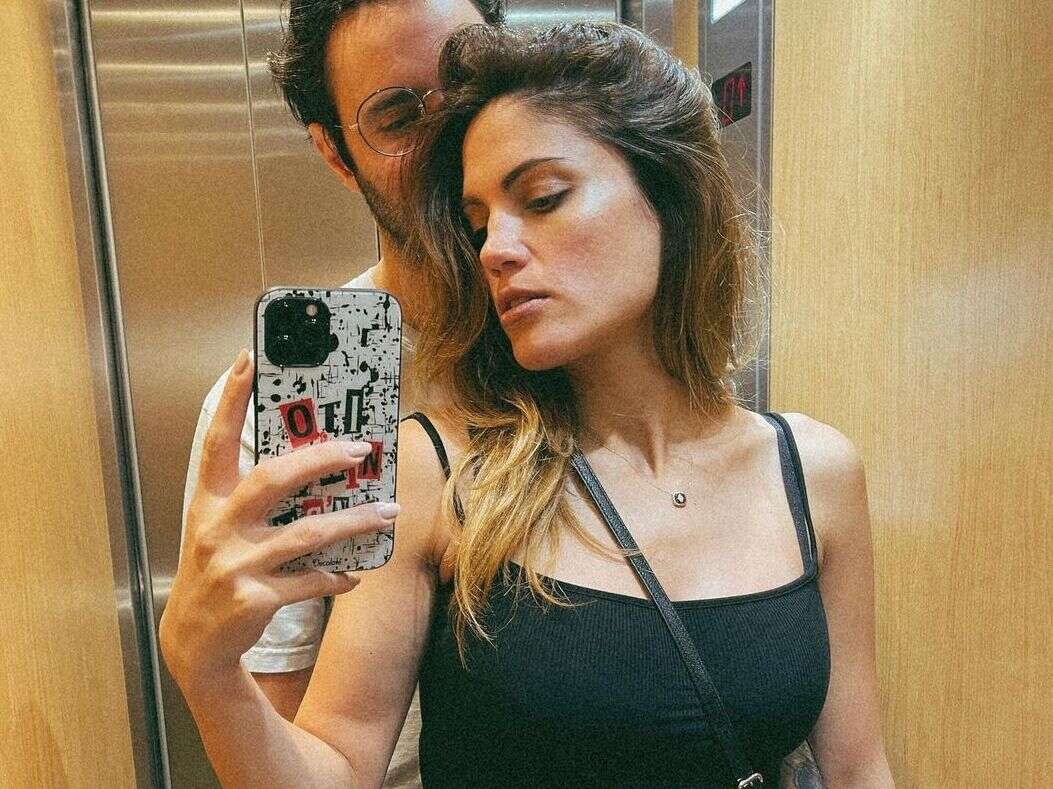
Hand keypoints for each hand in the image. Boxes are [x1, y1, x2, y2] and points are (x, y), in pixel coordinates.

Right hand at [159, 349, 400, 686]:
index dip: (229, 399)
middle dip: (322, 459)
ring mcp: (235, 564)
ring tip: (389, 513)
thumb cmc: (217, 571)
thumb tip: (318, 464)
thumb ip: (253, 498)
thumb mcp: (219, 529)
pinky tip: (355, 574)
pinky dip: (338, 576)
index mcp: (207, 502)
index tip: (248, 359)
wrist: (193, 644)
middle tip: (362, 450)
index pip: (216, 441)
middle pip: (274, 480)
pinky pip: (311, 579)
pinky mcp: (254, 598)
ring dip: (356, 522)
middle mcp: (217, 528)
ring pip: (308, 534)